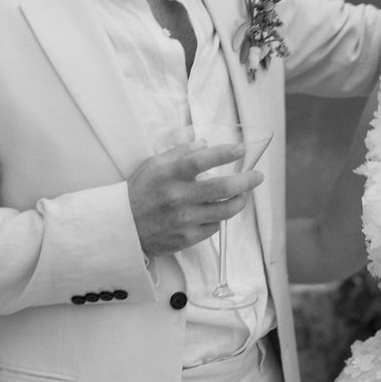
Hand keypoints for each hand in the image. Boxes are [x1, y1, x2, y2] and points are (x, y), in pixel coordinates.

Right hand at [128, 139, 263, 257]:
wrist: (123, 227)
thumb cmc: (140, 191)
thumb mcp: (154, 164)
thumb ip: (180, 152)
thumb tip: (205, 144)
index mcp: (169, 175)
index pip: (202, 160)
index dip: (225, 153)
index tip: (242, 149)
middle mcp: (178, 197)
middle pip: (223, 187)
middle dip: (246, 180)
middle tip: (257, 176)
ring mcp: (184, 219)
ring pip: (225, 210)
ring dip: (239, 200)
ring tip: (242, 194)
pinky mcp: (187, 237)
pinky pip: (215, 226)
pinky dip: (219, 217)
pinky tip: (217, 211)